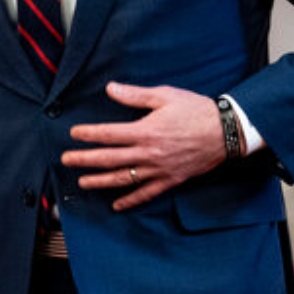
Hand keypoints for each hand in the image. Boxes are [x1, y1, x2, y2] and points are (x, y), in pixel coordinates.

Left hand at [62, 81, 226, 209]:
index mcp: (145, 131)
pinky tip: (117, 205)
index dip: (88, 134)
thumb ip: (135, 95)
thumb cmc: (197, 111)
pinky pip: (147, 193)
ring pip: (123, 179)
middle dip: (85, 160)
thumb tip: (111, 89)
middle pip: (109, 159)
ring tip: (83, 183)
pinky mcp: (170, 180)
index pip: (109, 134)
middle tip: (67, 160)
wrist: (226, 132)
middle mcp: (148, 153)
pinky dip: (131, 200)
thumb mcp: (165, 96)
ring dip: (100, 182)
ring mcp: (159, 169)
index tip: (74, 134)